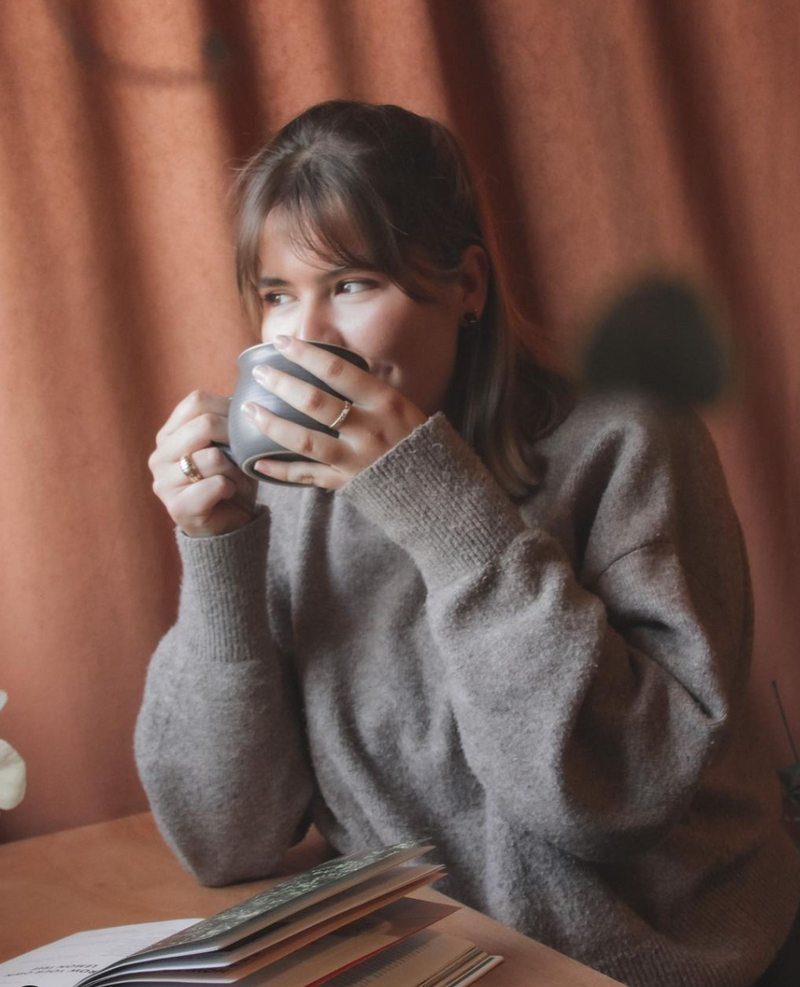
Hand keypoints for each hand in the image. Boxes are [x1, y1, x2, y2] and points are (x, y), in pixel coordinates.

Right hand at [149, 390, 257, 536]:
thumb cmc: (230, 477)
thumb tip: (245, 398)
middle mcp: (159, 456)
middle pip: (205, 424)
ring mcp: (164, 483)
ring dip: (236, 469)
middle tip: (243, 455)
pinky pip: (216, 484)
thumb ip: (225, 420)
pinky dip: (232, 488)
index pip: (196, 401)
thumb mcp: (226, 443)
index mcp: (168, 435)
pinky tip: (229, 494)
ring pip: (213, 457)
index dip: (227, 408)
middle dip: (235, 438)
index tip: (242, 427)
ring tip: (237, 479)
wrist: (229, 523)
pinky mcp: (178, 507)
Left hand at [241, 336, 427, 489]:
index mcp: (385, 402)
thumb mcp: (402, 407)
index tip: (280, 342)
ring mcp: (356, 459)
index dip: (304, 354)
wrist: (438, 491)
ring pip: (304, 440)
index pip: (338, 371)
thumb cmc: (417, 442)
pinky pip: (306, 476)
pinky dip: (279, 469)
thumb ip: (368, 391)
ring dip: (271, 423)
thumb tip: (329, 363)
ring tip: (248, 410)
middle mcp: (370, 430)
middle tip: (259, 372)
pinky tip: (256, 460)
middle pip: (315, 402)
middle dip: (281, 384)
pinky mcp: (347, 484)